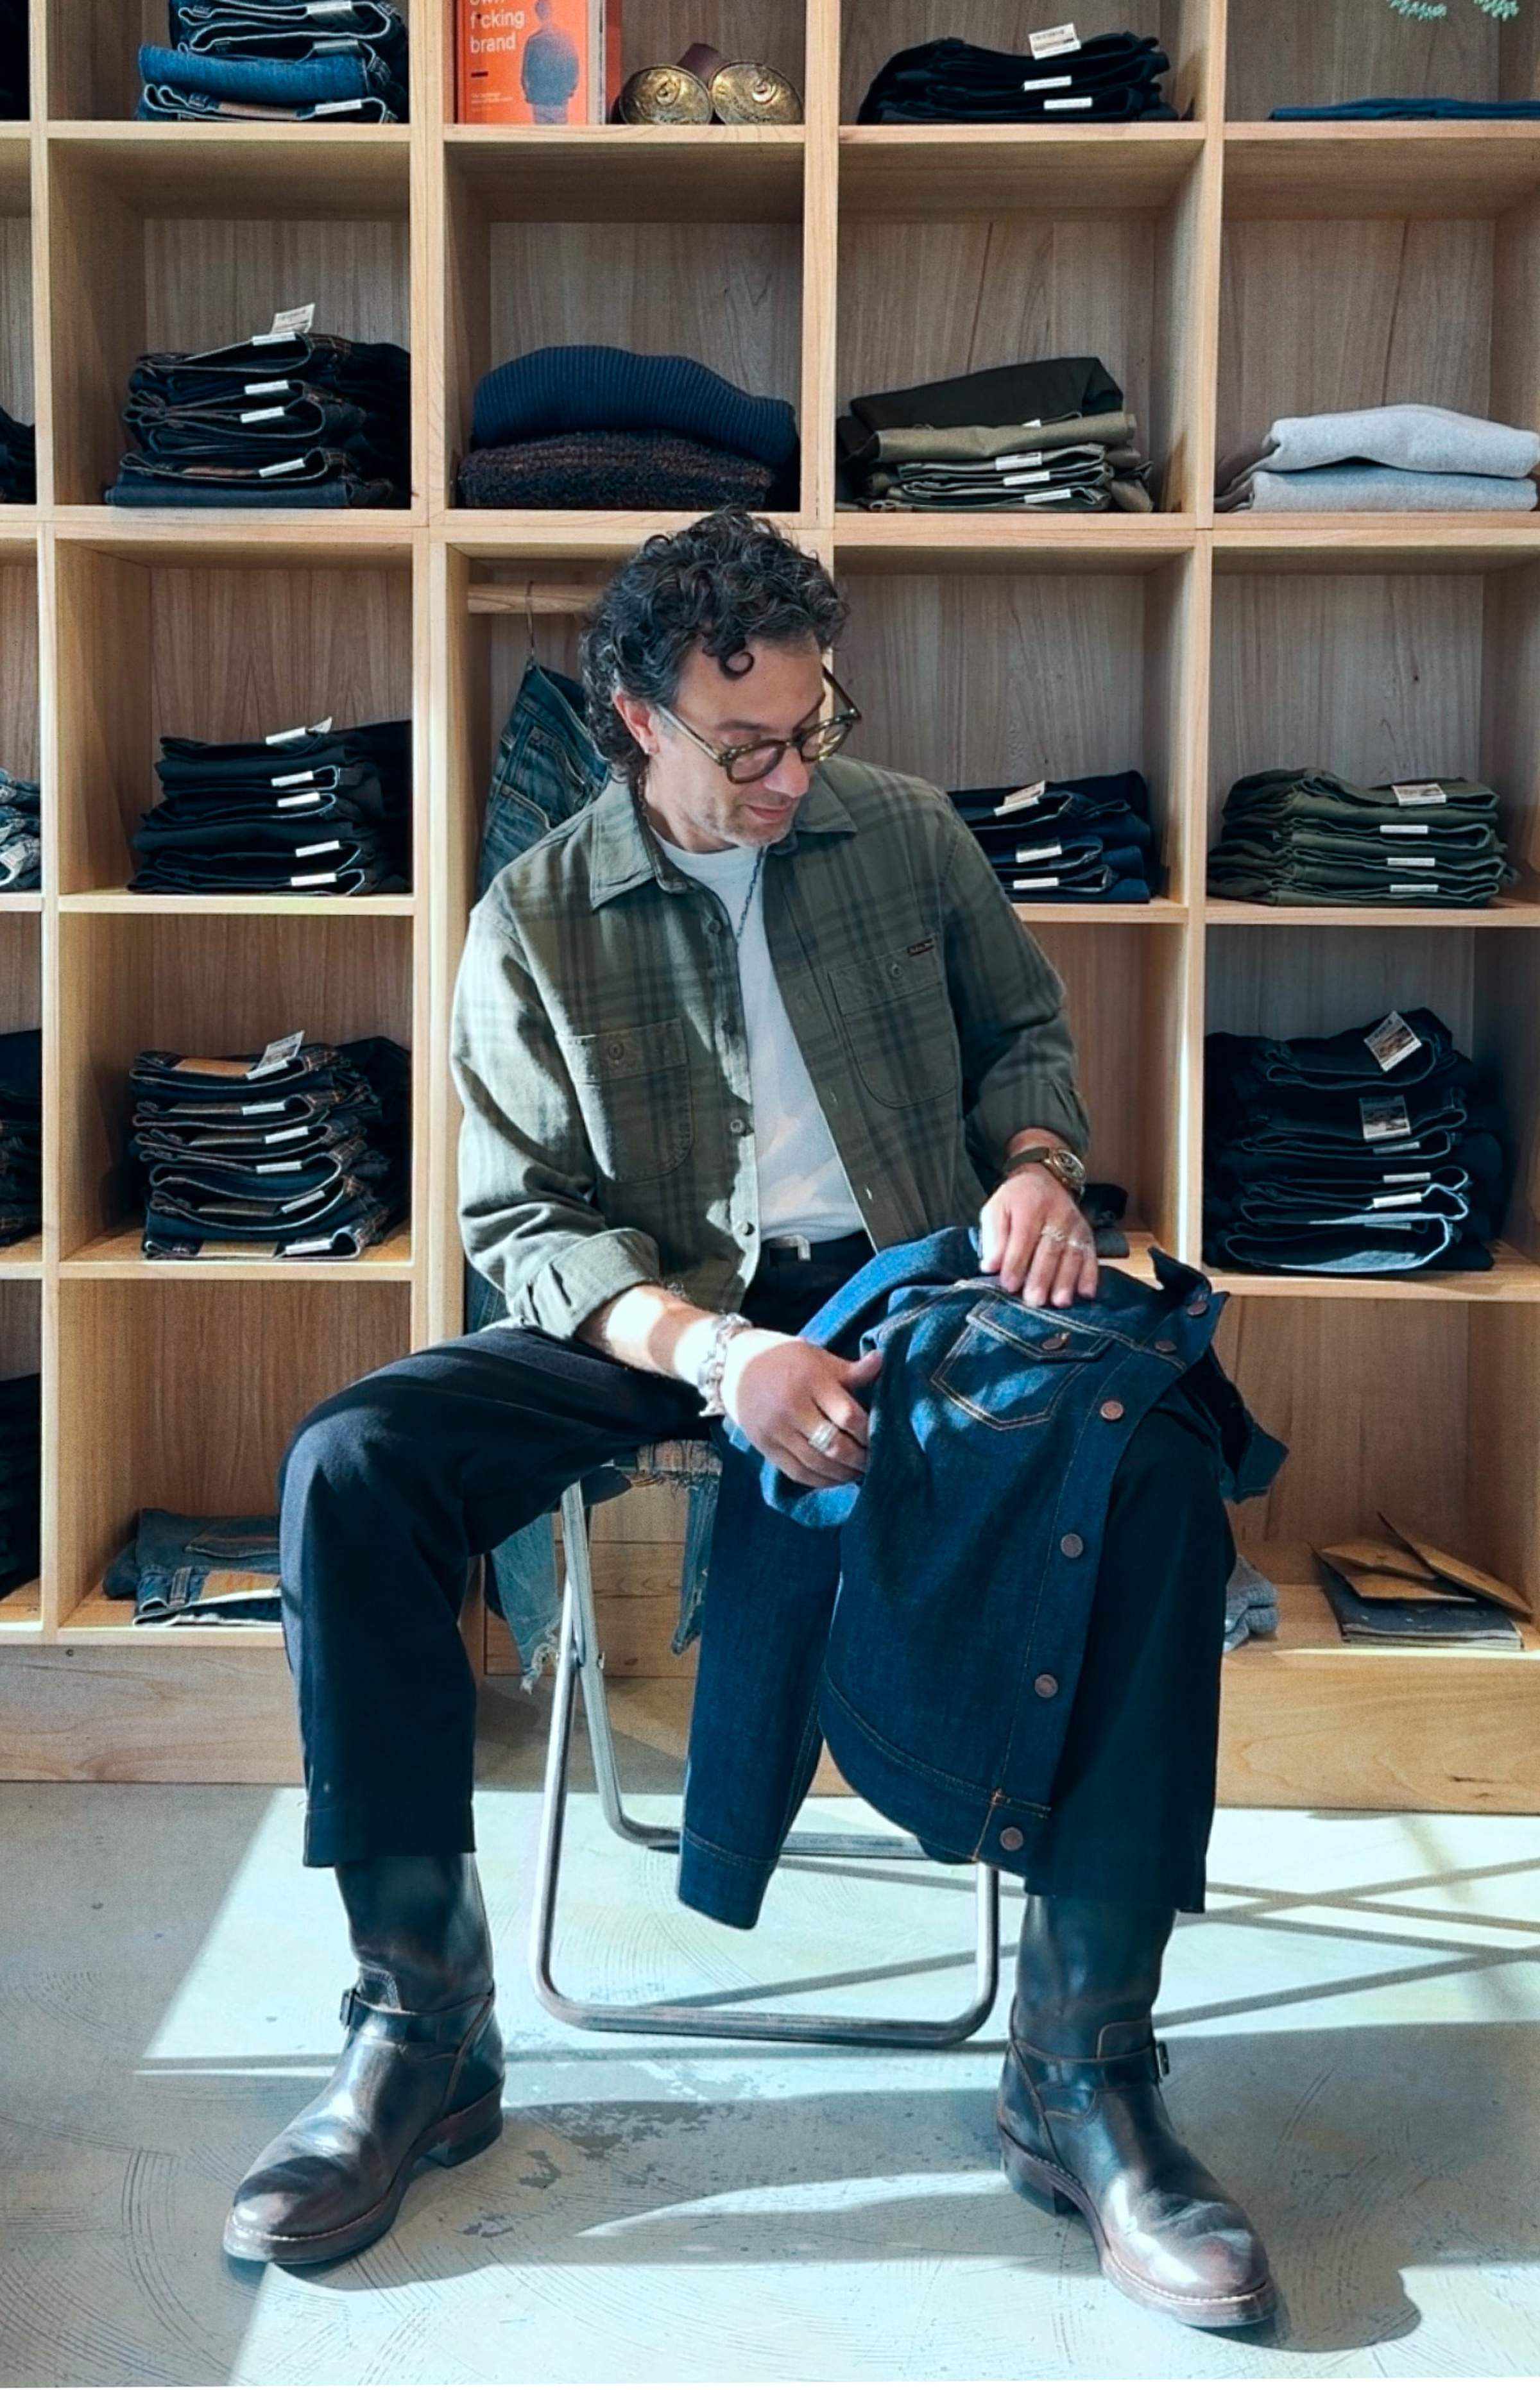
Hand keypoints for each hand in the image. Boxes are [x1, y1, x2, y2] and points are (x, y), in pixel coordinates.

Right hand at [720, 1328, 883, 1489]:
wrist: (734, 1364)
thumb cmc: (784, 1358)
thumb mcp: (817, 1357)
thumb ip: (850, 1369)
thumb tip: (882, 1361)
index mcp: (811, 1382)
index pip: (848, 1416)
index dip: (868, 1433)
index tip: (880, 1437)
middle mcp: (792, 1408)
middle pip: (834, 1445)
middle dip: (859, 1459)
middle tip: (874, 1462)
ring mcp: (776, 1430)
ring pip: (816, 1463)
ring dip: (842, 1474)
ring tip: (858, 1473)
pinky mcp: (765, 1446)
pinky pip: (797, 1472)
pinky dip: (820, 1480)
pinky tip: (835, 1478)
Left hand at [979, 1164, 1097, 1307]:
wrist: (1043, 1180)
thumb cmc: (1015, 1202)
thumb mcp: (996, 1210)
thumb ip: (993, 1237)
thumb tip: (990, 1266)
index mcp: (1030, 1206)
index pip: (1023, 1238)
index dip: (1016, 1263)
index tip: (1009, 1286)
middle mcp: (1057, 1215)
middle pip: (1050, 1250)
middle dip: (1042, 1277)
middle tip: (1034, 1301)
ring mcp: (1075, 1226)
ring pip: (1072, 1255)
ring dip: (1066, 1281)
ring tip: (1059, 1302)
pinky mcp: (1087, 1235)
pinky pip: (1091, 1256)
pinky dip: (1089, 1276)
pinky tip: (1085, 1293)